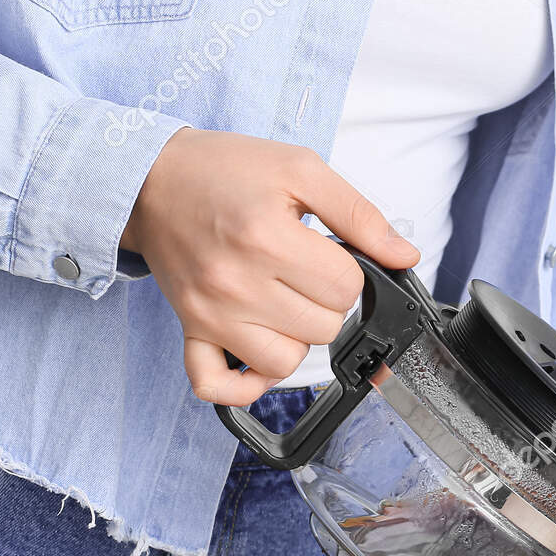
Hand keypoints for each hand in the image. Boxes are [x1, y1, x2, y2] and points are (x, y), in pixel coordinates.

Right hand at [120, 129, 419, 406]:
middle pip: (324, 328)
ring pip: (286, 363)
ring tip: (283, 302)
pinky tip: (259, 355)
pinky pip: (219, 386)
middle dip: (327, 301)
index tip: (326, 253)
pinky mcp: (191, 330)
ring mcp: (211, 314)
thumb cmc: (223, 170)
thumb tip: (405, 256)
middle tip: (303, 272)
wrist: (150, 178)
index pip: (346, 287)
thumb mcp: (299, 169)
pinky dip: (245, 384)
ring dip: (297, 337)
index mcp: (267, 237)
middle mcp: (237, 283)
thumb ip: (359, 214)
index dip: (348, 270)